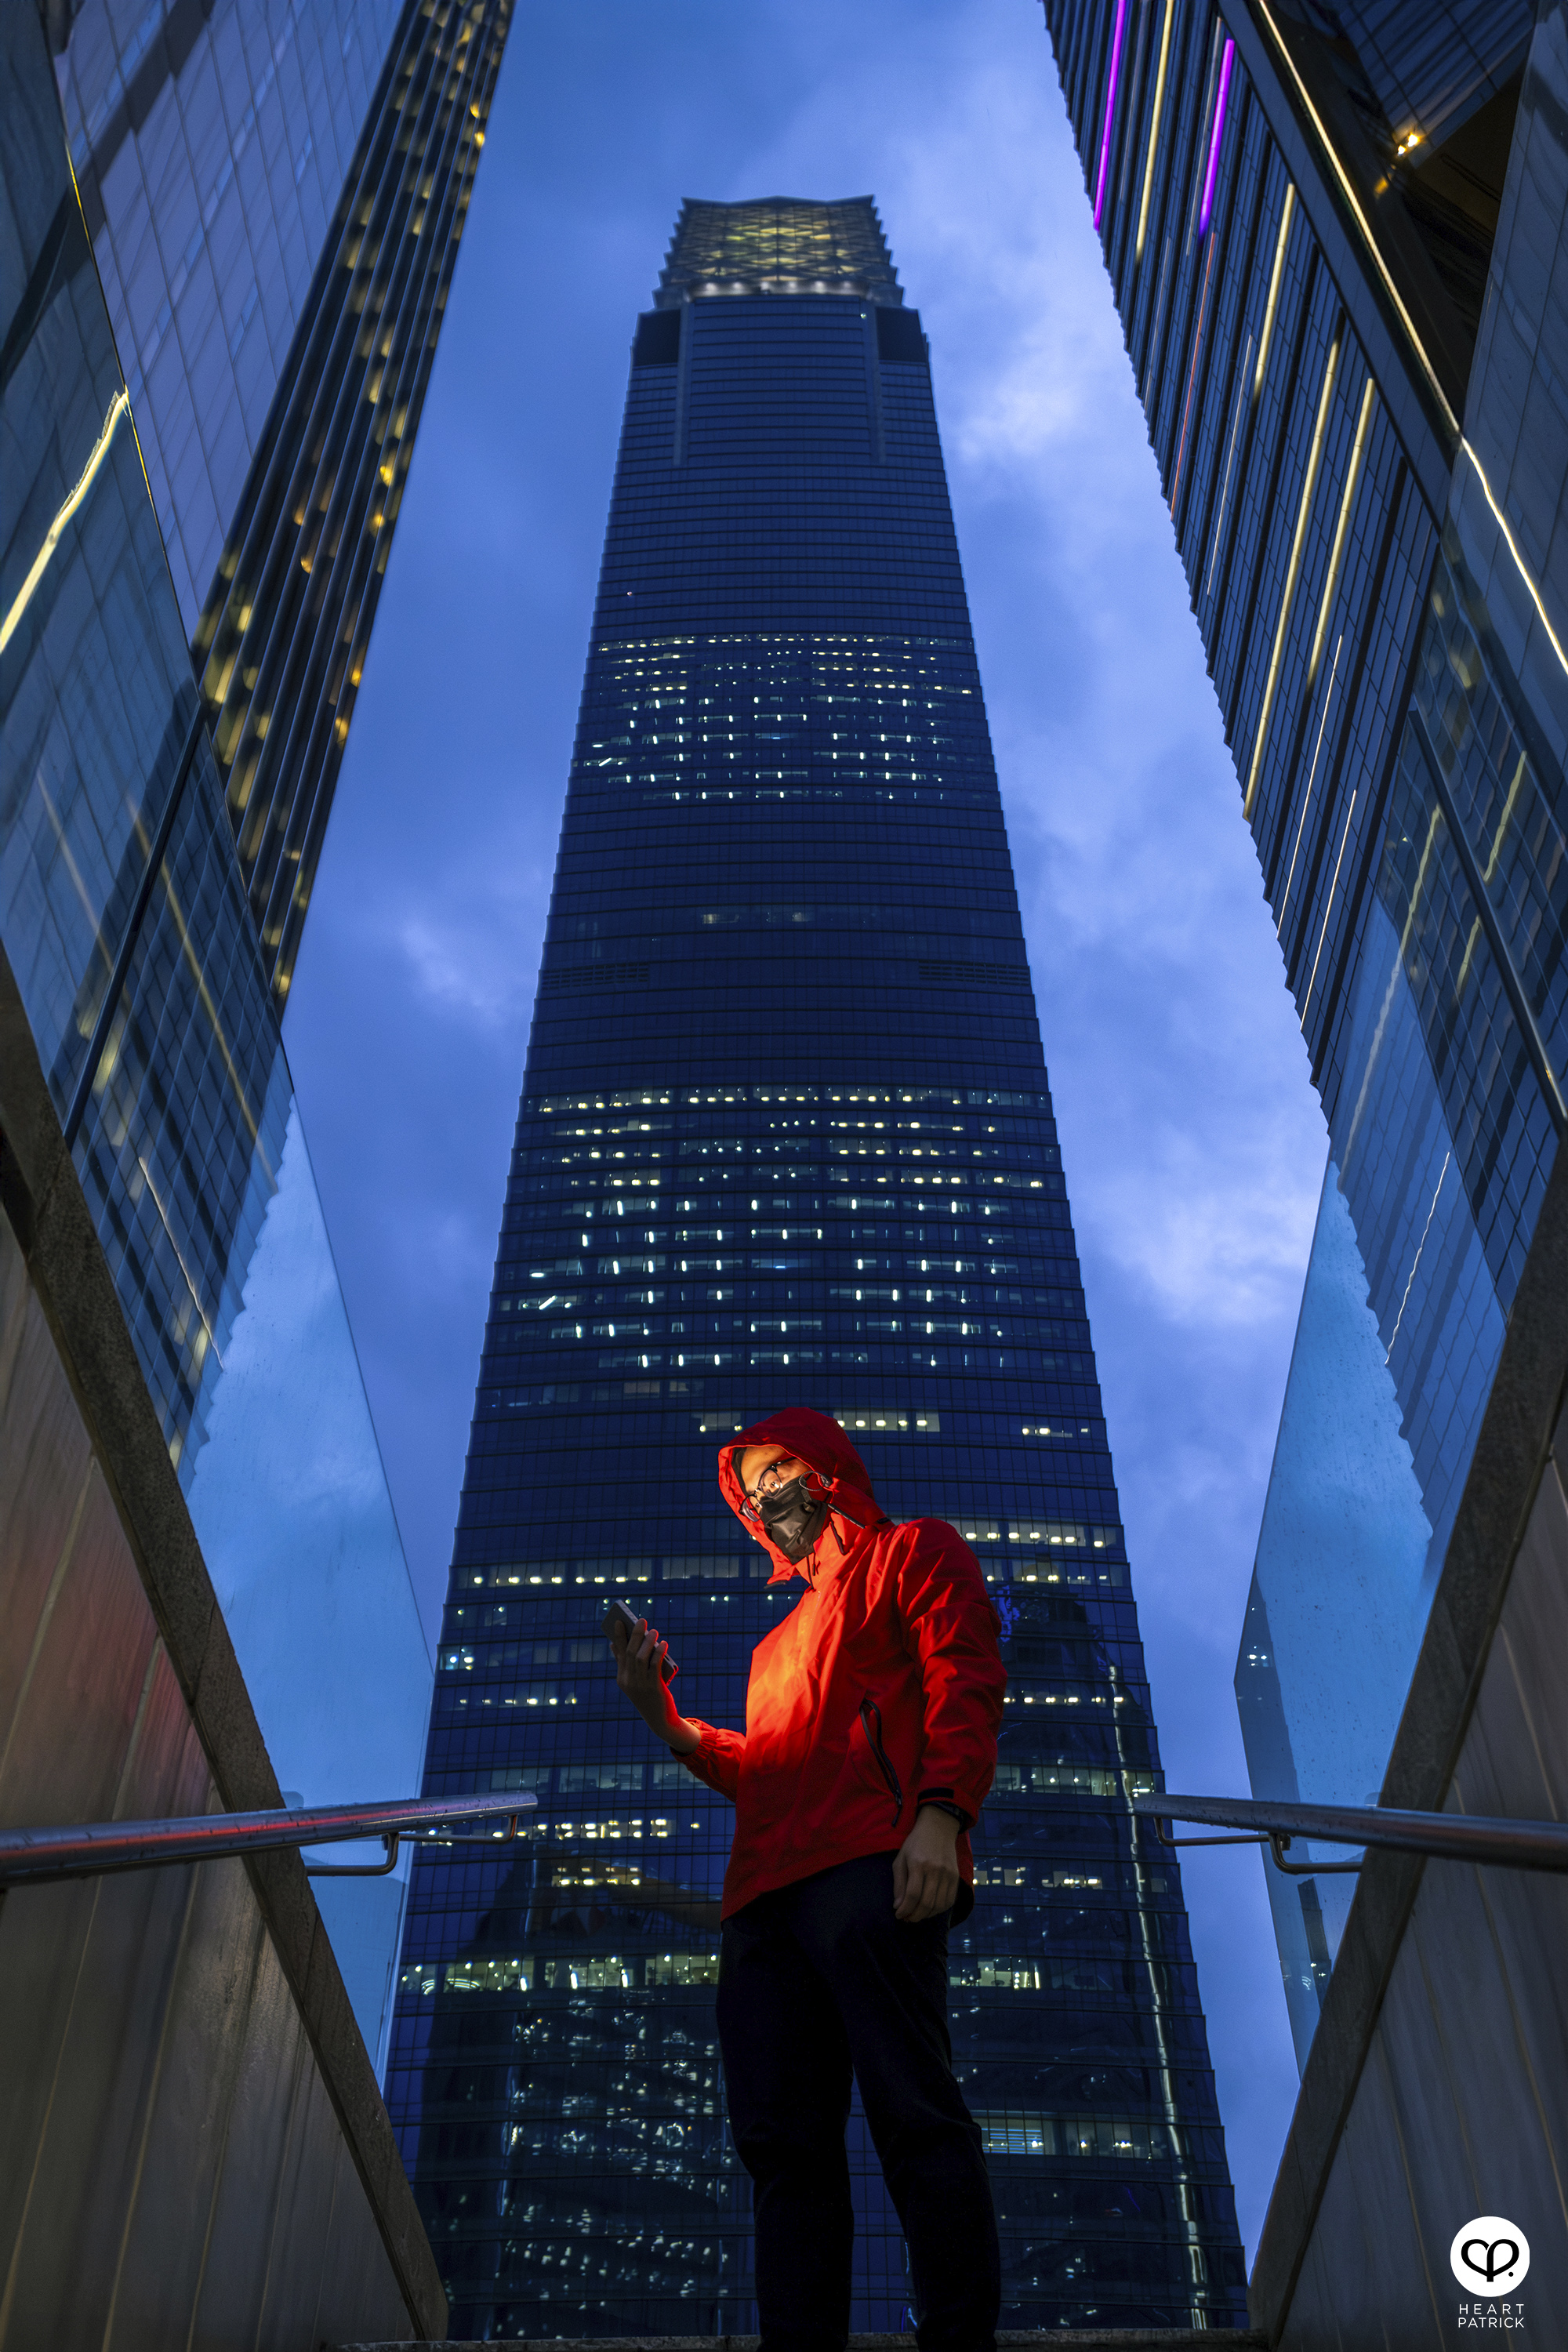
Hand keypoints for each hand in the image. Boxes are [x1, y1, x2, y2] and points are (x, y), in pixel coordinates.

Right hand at [608, 1614, 698, 1751]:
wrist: (660, 1719)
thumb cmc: (648, 1696)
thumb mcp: (635, 1681)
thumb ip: (627, 1664)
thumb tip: (615, 1644)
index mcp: (622, 1678)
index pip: (619, 1653)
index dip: (619, 1636)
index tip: (619, 1621)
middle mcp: (628, 1681)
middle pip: (630, 1653)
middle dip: (635, 1635)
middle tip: (642, 1620)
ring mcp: (640, 1685)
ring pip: (641, 1658)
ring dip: (647, 1642)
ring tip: (653, 1630)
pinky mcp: (653, 1687)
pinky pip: (655, 1666)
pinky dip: (658, 1653)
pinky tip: (664, 1644)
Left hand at [892, 1805, 961, 1922]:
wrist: (939, 1827)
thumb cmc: (915, 1843)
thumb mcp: (901, 1858)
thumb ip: (899, 1883)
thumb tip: (898, 1907)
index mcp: (918, 1863)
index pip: (913, 1895)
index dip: (905, 1909)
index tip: (898, 1915)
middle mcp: (935, 1870)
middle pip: (926, 1903)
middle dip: (914, 1916)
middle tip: (907, 1918)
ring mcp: (948, 1874)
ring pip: (939, 1905)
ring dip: (926, 1915)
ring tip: (917, 1915)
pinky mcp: (956, 1877)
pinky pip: (949, 1901)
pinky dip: (939, 1910)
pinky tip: (930, 1909)